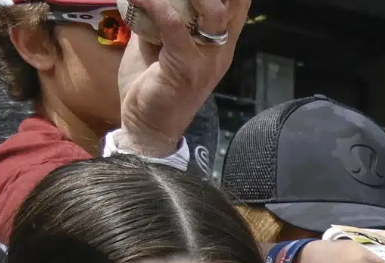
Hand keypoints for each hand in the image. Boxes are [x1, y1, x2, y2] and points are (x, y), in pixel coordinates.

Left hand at [115, 0, 248, 157]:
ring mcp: (207, 60)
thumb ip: (160, 20)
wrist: (147, 128)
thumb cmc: (152, 87)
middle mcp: (220, 49)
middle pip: (234, 3)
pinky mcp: (186, 68)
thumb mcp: (157, 44)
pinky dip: (155, 6)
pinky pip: (174, 27)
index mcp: (218, 42)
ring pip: (213, 12)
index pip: (236, 4)